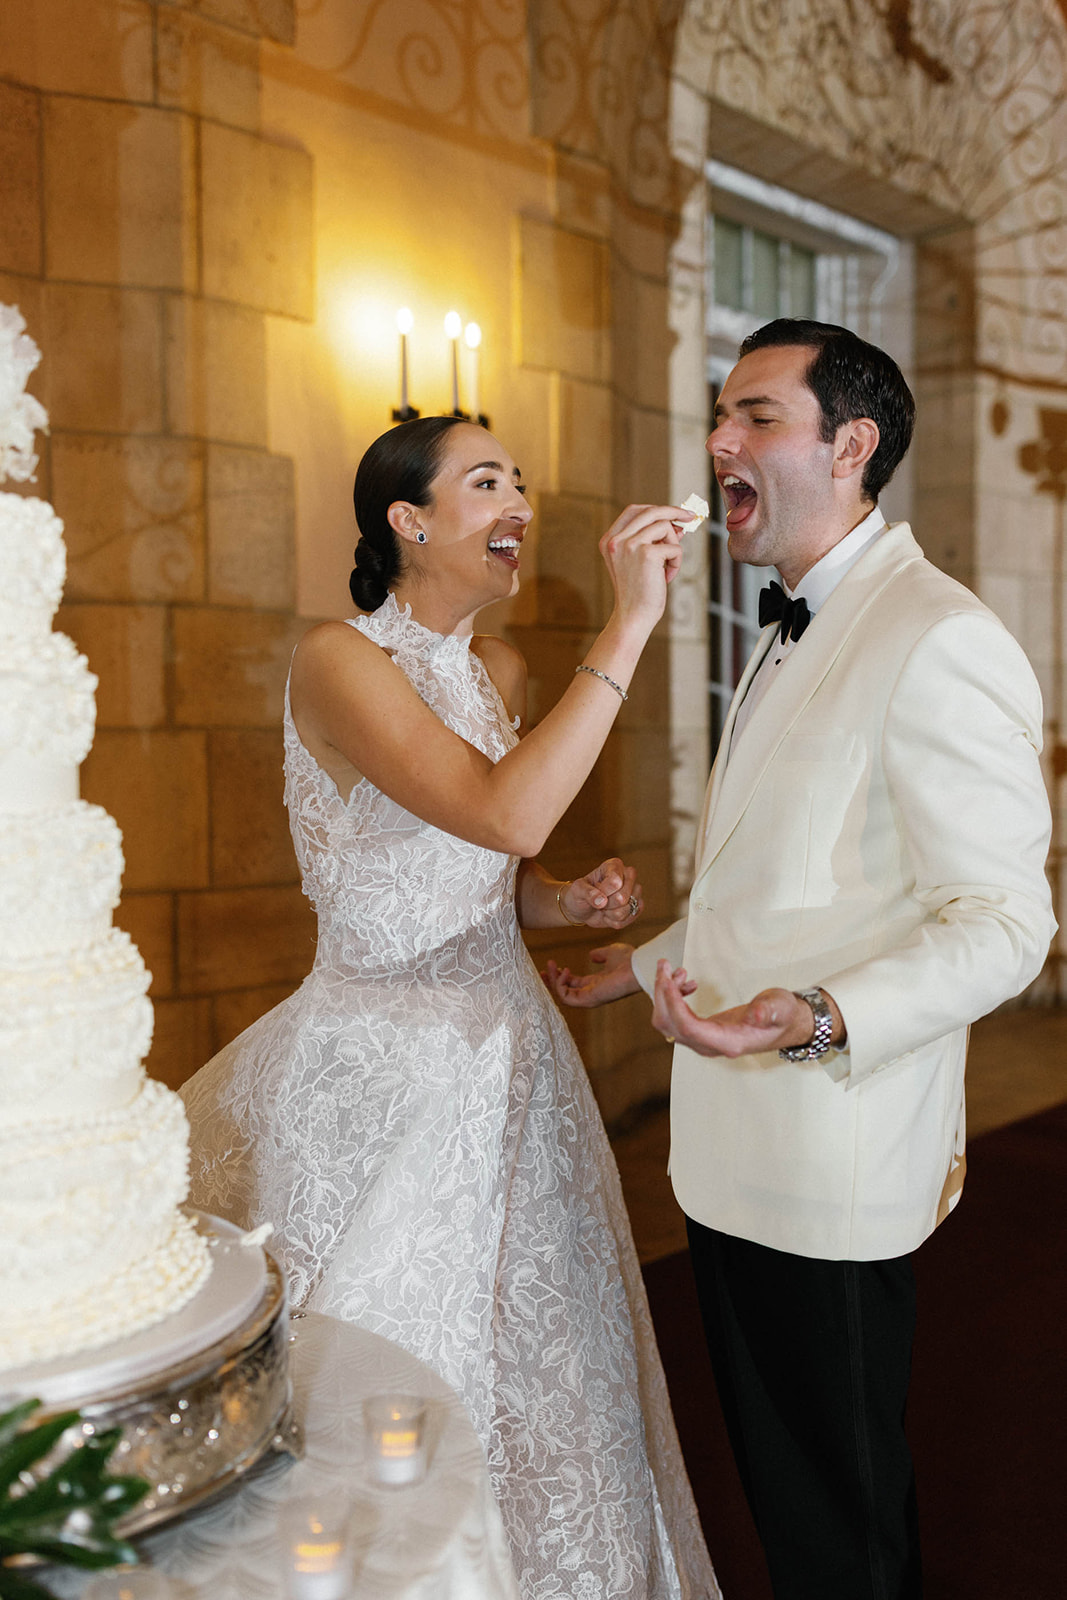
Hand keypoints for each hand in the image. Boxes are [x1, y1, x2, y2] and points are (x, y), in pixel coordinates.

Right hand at [543, 943, 641, 1007]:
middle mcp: (591, 993)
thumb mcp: (611, 953)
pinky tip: (565, 971)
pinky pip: (567, 998)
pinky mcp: (589, 999)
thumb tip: (591, 955)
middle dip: (551, 981)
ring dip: (554, 982)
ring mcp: (590, 998)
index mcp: (595, 984)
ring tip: (552, 966)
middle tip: (543, 970)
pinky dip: (561, 986)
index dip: (560, 976)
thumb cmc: (629, 960)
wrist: (637, 965)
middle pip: (564, 992)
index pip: (572, 984)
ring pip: (563, 996)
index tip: (551, 964)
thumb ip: (600, 954)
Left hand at [559, 858, 643, 929]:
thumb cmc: (580, 894)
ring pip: (627, 909)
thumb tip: (602, 901)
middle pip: (623, 897)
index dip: (603, 892)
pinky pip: (630, 918)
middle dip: (607, 904)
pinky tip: (609, 915)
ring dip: (610, 914)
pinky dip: (616, 921)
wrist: (582, 908)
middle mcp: (629, 876)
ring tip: (604, 907)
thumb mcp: (578, 890)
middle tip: (599, 900)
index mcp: (615, 865)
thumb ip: (588, 893)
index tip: (595, 890)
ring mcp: (635, 891)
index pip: (615, 881)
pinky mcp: (637, 906)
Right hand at [599, 503, 696, 628]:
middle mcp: (616, 540)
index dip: (655, 509)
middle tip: (690, 516)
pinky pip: (675, 547)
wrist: (633, 617)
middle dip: (674, 511)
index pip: (633, 511)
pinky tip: (667, 578)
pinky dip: (677, 561)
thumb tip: (677, 523)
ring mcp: (630, 545)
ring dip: (674, 545)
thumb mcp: (641, 561)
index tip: (674, 512)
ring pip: (665, 526)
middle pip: (650, 511)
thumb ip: (652, 540)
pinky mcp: (647, 554)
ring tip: (669, 566)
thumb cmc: (639, 592)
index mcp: (609, 540)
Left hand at [652, 963, 839, 1056]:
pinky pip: (675, 1019)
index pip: (688, 1027)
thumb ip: (769, 1011)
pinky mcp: (701, 1033)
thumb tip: (756, 1015)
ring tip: (678, 971)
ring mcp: (703, 1041)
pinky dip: (673, 998)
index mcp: (727, 1042)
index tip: (668, 979)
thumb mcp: (781, 1008)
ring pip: (668, 1023)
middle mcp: (710, 1045)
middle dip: (662, 994)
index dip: (673, 1004)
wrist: (786, 1024)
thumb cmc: (783, 1015)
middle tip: (666, 965)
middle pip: (670, 1025)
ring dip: (665, 995)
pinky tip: (687, 984)